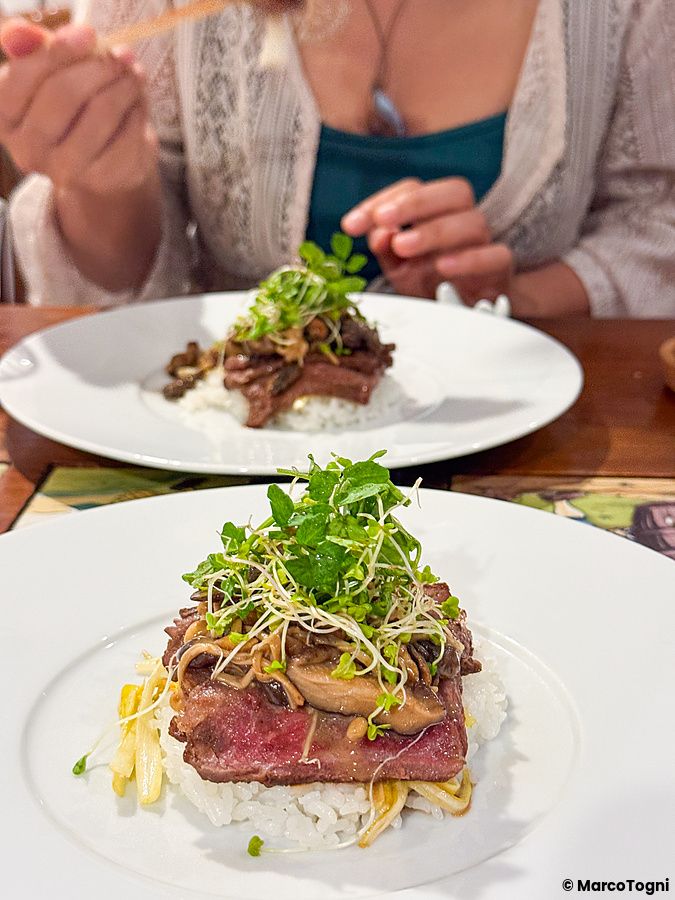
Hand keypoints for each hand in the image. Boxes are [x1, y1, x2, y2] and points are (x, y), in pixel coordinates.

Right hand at [0, 19, 157, 196]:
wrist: (105, 157)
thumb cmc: (75, 108)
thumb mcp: (52, 73)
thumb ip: (35, 49)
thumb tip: (20, 34)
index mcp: (6, 117)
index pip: (23, 76)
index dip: (58, 50)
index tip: (88, 34)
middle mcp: (28, 148)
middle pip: (63, 94)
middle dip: (98, 67)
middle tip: (121, 55)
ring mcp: (64, 170)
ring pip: (100, 114)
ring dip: (124, 87)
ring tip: (135, 75)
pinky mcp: (100, 179)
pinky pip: (126, 135)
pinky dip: (137, 112)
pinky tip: (136, 104)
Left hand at [341, 177, 512, 301]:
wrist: (464, 317)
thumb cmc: (429, 284)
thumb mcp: (399, 268)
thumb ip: (386, 249)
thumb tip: (378, 233)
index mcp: (437, 211)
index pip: (414, 188)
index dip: (382, 201)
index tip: (350, 225)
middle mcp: (464, 220)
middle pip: (454, 191)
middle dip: (414, 203)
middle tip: (383, 220)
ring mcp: (485, 243)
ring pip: (473, 222)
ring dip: (435, 231)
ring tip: (403, 247)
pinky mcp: (500, 270)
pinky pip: (496, 255)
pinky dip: (470, 259)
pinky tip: (442, 267)